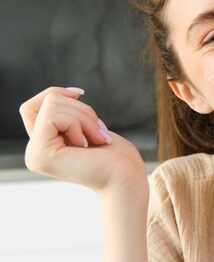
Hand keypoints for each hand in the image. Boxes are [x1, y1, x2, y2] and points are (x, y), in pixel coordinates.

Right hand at [20, 87, 146, 194]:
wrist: (126, 177)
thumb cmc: (116, 156)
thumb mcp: (89, 127)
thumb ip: (68, 116)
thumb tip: (60, 94)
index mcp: (45, 145)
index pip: (31, 106)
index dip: (55, 92)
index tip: (79, 95)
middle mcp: (34, 151)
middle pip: (48, 101)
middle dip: (81, 108)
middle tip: (99, 133)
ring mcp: (35, 154)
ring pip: (52, 104)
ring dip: (84, 117)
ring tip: (96, 140)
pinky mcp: (41, 155)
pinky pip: (54, 116)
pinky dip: (79, 124)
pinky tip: (87, 145)